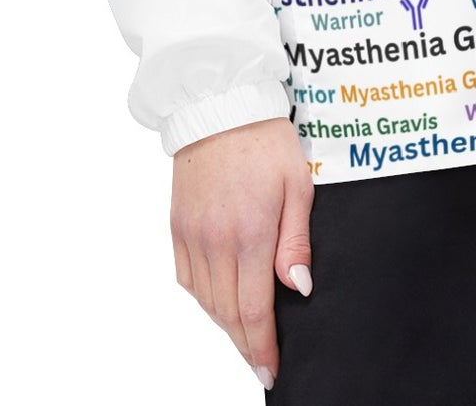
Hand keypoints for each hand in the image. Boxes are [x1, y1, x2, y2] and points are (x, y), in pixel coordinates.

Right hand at [171, 116, 314, 388]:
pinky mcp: (177, 227)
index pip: (254, 309)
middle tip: (261, 364)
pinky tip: (219, 302)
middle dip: (245, 344)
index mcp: (249, 232)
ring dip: (226, 324)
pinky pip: (187, 279)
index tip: (270, 371)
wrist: (220, 105)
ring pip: (205, 301)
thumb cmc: (265, 139)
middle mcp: (215, 241)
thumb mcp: (297, 184)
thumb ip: (295, 241)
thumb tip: (298, 288)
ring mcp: (191, 235)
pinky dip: (204, 299)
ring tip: (246, 337)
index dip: (262, 347)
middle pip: (228, 313)